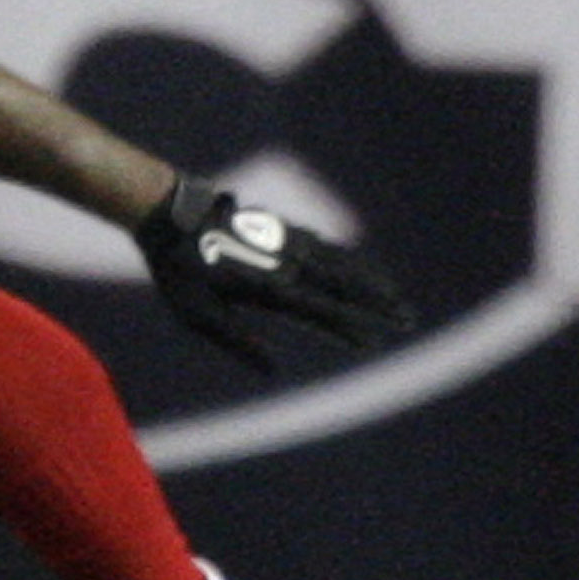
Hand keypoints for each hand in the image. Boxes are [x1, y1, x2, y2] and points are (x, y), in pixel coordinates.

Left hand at [135, 177, 416, 373]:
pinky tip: (357, 267)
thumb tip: (274, 367)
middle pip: (343, 285)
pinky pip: (322, 246)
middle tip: (409, 318)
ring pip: (338, 262)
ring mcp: (284, 241)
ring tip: (396, 295)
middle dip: (378, 303)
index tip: (379, 341)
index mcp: (270, 287)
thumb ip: (237, 341)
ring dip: (369, 279)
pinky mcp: (278, 228)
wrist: (168, 211)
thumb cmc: (178, 270)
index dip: (353, 327)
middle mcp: (285, 262)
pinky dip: (345, 258)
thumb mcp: (198, 314)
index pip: (323, 311)